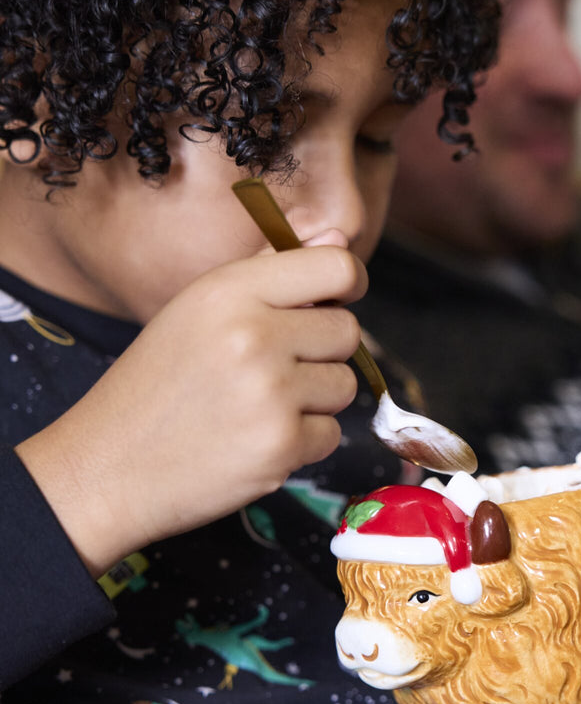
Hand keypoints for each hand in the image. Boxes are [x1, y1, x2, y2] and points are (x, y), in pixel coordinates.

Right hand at [16, 233, 364, 575]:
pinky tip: (255, 440)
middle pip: (347, 331)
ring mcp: (271, 394)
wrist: (108, 467)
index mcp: (230, 291)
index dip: (348, 282)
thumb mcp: (198, 309)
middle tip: (274, 368)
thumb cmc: (158, 384)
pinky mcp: (282, 446)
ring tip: (259, 406)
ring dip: (315, 400)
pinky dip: (303, 442)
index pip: (336, 266)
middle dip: (323, 352)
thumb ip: (270, 271)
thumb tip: (340, 237)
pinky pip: (332, 434)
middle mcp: (253, 336)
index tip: (336, 299)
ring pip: (345, 385)